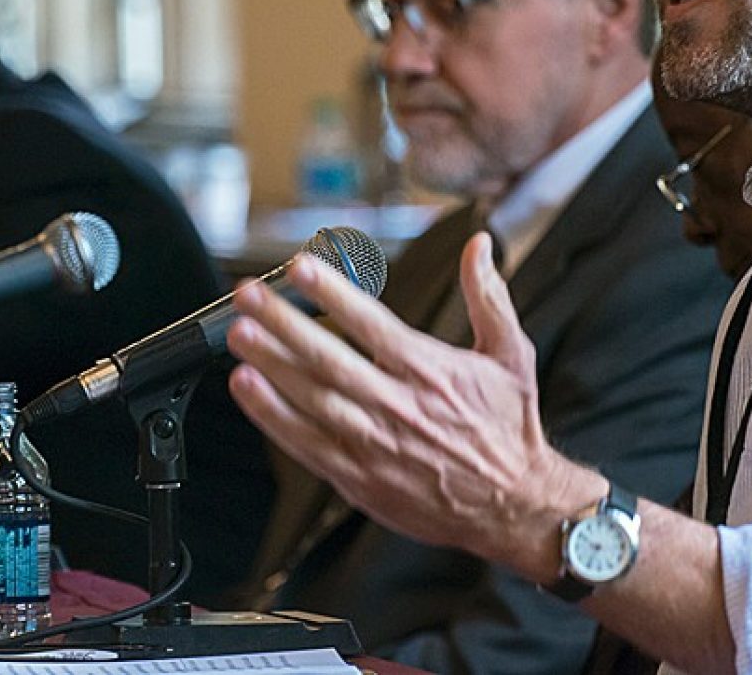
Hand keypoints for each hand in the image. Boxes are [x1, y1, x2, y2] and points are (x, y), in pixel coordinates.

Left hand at [227, 232, 603, 579]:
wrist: (513, 506)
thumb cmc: (508, 428)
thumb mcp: (512, 354)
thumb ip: (488, 296)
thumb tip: (480, 245)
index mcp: (430, 370)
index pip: (371, 324)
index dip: (332, 293)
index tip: (300, 266)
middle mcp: (398, 406)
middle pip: (329, 359)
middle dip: (283, 324)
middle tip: (247, 297)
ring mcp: (374, 444)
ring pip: (312, 399)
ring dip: (271, 365)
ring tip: (239, 334)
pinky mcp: (359, 478)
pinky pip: (307, 443)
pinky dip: (273, 416)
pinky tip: (248, 389)